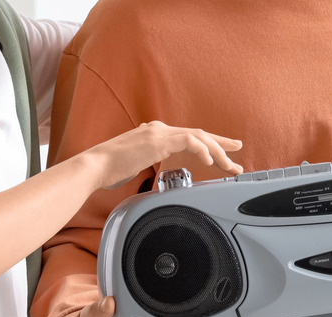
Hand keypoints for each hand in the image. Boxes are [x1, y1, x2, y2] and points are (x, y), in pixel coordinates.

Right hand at [85, 121, 243, 188]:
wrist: (94, 167)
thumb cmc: (110, 170)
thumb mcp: (136, 165)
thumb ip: (149, 163)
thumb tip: (154, 171)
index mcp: (155, 134)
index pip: (189, 137)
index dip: (209, 145)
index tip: (223, 154)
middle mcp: (159, 130)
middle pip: (199, 134)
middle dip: (221, 145)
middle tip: (237, 155)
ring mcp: (159, 133)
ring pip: (198, 137)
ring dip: (217, 151)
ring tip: (229, 165)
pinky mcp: (158, 140)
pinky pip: (189, 141)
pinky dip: (203, 150)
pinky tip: (210, 161)